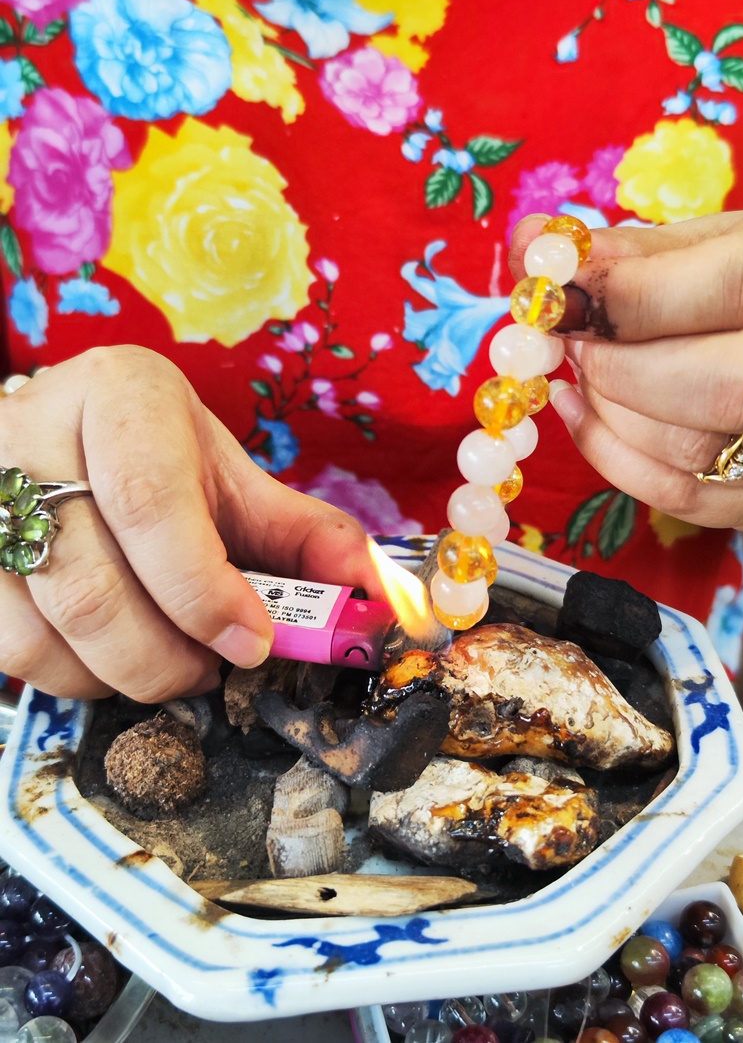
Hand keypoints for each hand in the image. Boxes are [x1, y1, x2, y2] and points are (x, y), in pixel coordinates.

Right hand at [0, 346, 381, 701]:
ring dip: (120, 675)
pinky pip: (7, 648)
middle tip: (210, 666)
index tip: (251, 642)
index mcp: (120, 395)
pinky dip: (68, 677)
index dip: (204, 591)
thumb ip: (305, 537)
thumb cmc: (160, 460)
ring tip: (164, 659)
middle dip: (167, 658)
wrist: (66, 437)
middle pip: (93, 585)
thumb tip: (375, 596)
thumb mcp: (234, 481)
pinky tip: (104, 655)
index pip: (151, 501)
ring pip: (43, 630)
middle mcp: (32, 431)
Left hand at [508, 201, 742, 530]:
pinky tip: (590, 416)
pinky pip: (692, 501)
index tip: (562, 295)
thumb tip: (531, 246)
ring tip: (586, 372)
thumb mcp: (731, 240)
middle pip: (719, 390)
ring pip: (696, 454)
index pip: (730, 289)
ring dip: (610, 415)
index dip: (626, 298)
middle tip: (573, 340)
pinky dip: (619, 461)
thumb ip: (636, 252)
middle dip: (616, 368)